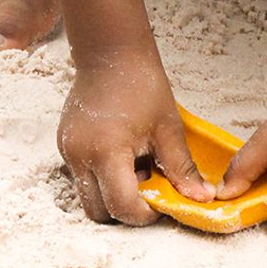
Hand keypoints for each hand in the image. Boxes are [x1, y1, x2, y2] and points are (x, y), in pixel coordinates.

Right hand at [58, 56, 214, 224]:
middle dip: (126, 208)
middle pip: (98, 211)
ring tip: (139, 164)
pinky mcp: (65, 146)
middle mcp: (80, 157)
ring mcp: (67, 152)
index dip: (144, 214)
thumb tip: (201, 197)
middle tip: (152, 186)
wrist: (113, 54)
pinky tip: (125, 153)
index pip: (121, 206)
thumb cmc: (145, 86)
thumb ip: (182, 168)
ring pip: (87, 196)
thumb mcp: (168, 129)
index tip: (163, 204)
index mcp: (107, 152)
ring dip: (113, 193)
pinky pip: (82, 176)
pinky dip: (103, 177)